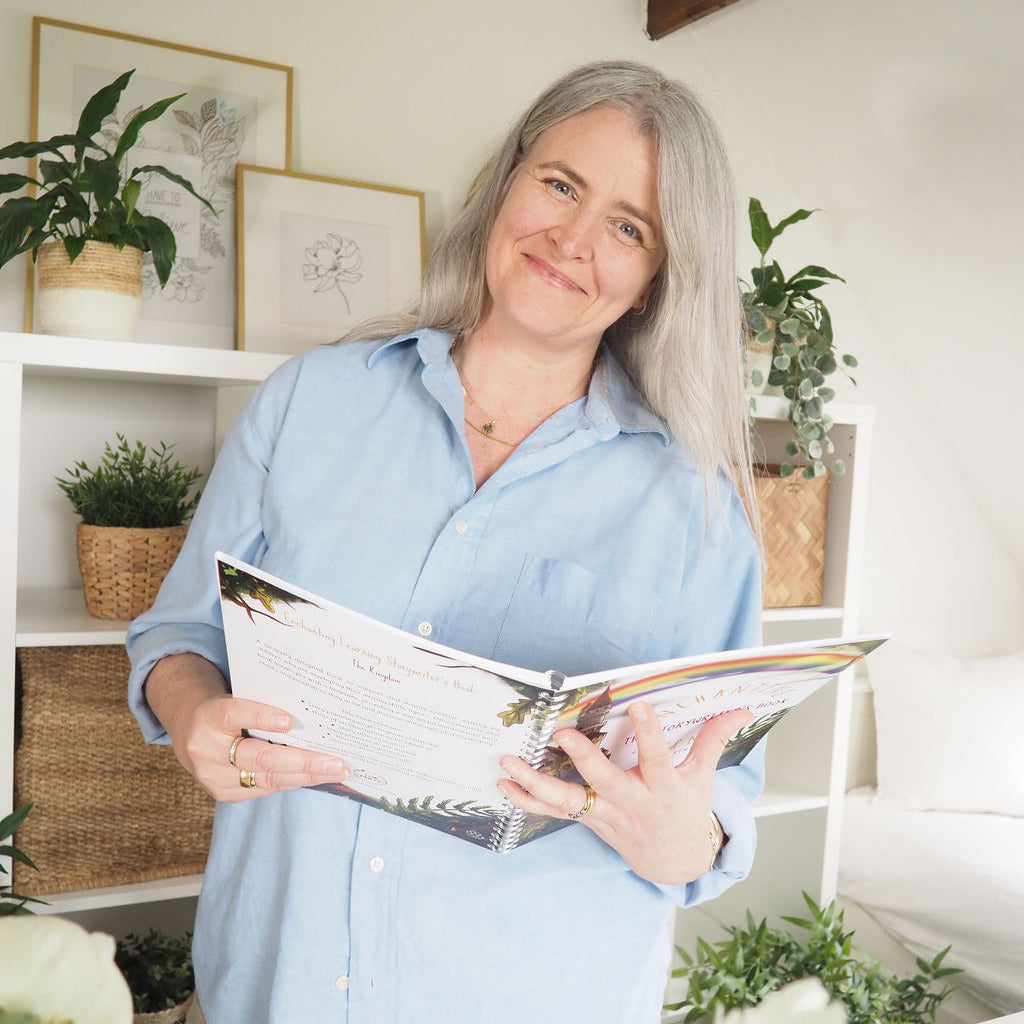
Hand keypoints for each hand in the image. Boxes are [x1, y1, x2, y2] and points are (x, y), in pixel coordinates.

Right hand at [146, 653, 349, 802]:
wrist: (189, 729)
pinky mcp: (222, 793)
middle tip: (335, 761)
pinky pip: (264, 788)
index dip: (261, 717)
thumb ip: (262, 704)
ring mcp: (212, 776)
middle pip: (258, 756)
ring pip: (266, 778)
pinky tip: (316, 776)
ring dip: (305, 776)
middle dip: (303, 761)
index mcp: (209, 716)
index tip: (289, 721)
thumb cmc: (225, 708)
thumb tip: (312, 714)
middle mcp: (207, 749)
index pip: (234, 714)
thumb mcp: (235, 696)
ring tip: (335, 771)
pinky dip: (293, 781)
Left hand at [497, 702, 752, 883]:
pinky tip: (502, 783)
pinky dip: (525, 801)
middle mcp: (630, 802)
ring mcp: (604, 814)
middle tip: (561, 734)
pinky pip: (552, 813)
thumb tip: (742, 706)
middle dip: (583, 759)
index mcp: (662, 788)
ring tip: (507, 762)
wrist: (672, 860)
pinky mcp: (586, 820)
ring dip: (534, 782)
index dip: (650, 733)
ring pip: (567, 801)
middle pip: (604, 781)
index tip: (638, 706)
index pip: (658, 758)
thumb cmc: (685, 809)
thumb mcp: (702, 777)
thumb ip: (713, 738)